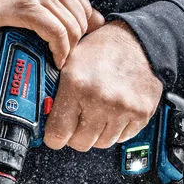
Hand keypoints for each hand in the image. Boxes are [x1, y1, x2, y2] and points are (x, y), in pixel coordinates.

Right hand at [0, 0, 104, 66]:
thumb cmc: (2, 9)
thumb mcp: (39, 2)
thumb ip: (68, 8)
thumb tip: (100, 22)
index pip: (86, 8)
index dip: (80, 33)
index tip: (68, 47)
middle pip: (81, 20)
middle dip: (73, 44)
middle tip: (59, 57)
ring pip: (71, 28)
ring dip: (65, 50)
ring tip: (54, 59)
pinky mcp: (26, 4)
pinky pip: (56, 33)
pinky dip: (58, 50)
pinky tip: (52, 58)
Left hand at [44, 21, 162, 150]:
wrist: (138, 40)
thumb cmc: (101, 50)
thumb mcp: (70, 63)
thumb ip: (55, 92)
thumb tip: (41, 117)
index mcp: (77, 85)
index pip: (58, 133)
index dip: (54, 137)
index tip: (56, 136)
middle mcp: (100, 99)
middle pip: (81, 143)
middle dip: (76, 135)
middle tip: (78, 121)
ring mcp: (123, 108)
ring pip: (103, 143)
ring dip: (98, 133)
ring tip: (99, 112)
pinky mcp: (141, 113)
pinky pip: (123, 138)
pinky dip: (117, 130)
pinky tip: (115, 112)